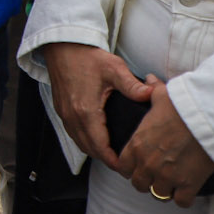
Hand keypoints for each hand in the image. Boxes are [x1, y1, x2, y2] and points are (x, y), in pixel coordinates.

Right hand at [39, 41, 151, 170]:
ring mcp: (64, 114)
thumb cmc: (87, 56)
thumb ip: (133, 85)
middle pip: (90, 149)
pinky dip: (86, 141)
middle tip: (126, 165)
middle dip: (107, 160)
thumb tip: (152, 95)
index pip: (100, 147)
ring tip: (114, 155)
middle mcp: (72, 116)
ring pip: (80, 143)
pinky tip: (98, 138)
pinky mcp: (61, 110)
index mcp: (86, 111)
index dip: (114, 161)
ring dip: (95, 151)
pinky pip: (74, 134)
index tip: (127, 167)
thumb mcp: (114, 68)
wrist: (62, 46)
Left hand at [116, 77, 213, 205]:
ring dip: (164, 190)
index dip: (129, 168)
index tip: (138, 165)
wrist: (208, 119)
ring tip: (172, 183)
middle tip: (156, 175)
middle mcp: (148, 164)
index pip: (122, 167)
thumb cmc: (182, 105)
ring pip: (158, 194)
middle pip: (138, 184)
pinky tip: (187, 190)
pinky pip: (180, 201)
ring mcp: (167, 176)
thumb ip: (150, 90)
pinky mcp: (188, 185)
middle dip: (146, 181)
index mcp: (136, 145)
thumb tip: (148, 79)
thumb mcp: (162, 95)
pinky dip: (183, 198)